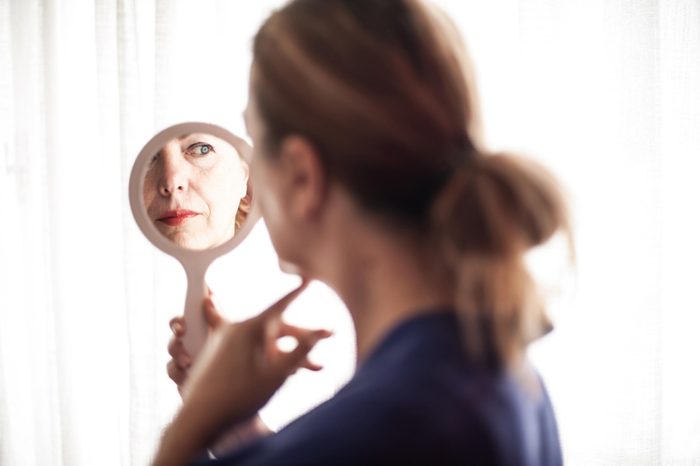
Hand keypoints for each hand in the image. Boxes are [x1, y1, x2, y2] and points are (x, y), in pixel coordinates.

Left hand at [153, 281, 331, 465]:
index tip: (307, 279)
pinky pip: (244, 350)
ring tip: (297, 371)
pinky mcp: (215, 356)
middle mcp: (232, 330)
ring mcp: (220, 342)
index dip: (296, 294)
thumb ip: (299, 352)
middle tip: (318, 364)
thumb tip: (319, 333)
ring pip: (258, 341)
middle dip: (297, 341)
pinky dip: (261, 359)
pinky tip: (268, 370)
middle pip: (272, 328)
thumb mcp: (275, 376)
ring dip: (279, 355)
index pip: (279, 307)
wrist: (197, 422)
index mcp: (246, 329)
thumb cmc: (236, 400)